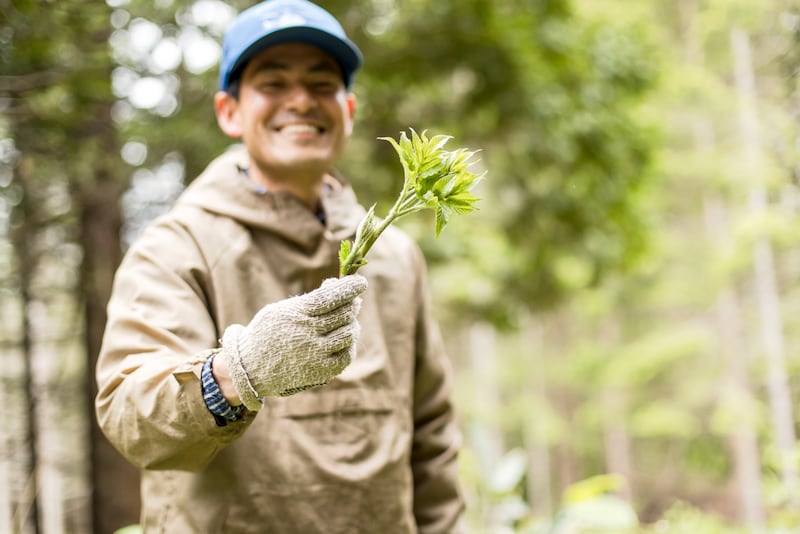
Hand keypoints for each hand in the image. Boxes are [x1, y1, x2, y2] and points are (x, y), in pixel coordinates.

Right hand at [220, 275, 367, 409]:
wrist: (250, 368)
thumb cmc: (269, 332)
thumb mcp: (282, 309)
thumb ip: (309, 299)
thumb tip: (335, 285)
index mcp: (296, 314)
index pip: (330, 297)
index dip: (349, 287)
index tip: (361, 282)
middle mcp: (306, 334)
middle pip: (343, 314)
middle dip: (352, 304)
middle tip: (353, 301)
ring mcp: (314, 355)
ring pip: (348, 333)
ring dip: (351, 323)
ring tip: (347, 319)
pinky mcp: (320, 372)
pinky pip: (346, 356)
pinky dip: (349, 345)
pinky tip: (344, 339)